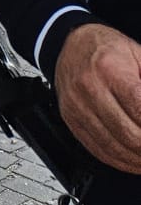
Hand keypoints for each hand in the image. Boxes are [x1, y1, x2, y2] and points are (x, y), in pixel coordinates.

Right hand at [55, 23, 140, 170]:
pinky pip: (98, 150)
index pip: (140, 111)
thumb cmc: (108, 49)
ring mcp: (76, 105)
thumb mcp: (139, 56)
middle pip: (129, 134)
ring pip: (114, 147)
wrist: (72, 43)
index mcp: (109, 67)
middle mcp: (88, 87)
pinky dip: (120, 161)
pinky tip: (134, 160)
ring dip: (138, 160)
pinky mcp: (70, 119)